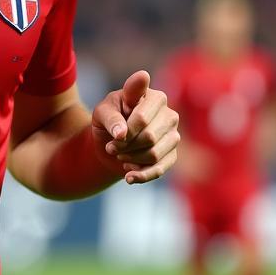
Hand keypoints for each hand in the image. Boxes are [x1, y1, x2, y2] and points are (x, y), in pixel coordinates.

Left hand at [91, 70, 178, 184]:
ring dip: (131, 159)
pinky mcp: (171, 156)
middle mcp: (169, 115)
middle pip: (149, 137)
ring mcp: (173, 136)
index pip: (142, 118)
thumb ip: (111, 118)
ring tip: (119, 154)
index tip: (117, 135)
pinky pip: (159, 170)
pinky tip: (128, 177)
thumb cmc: (109, 119)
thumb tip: (121, 134)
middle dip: (126, 146)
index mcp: (154, 97)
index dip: (127, 129)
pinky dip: (141, 176)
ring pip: (154, 154)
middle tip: (111, 147)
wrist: (112, 141)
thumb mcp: (102, 113)